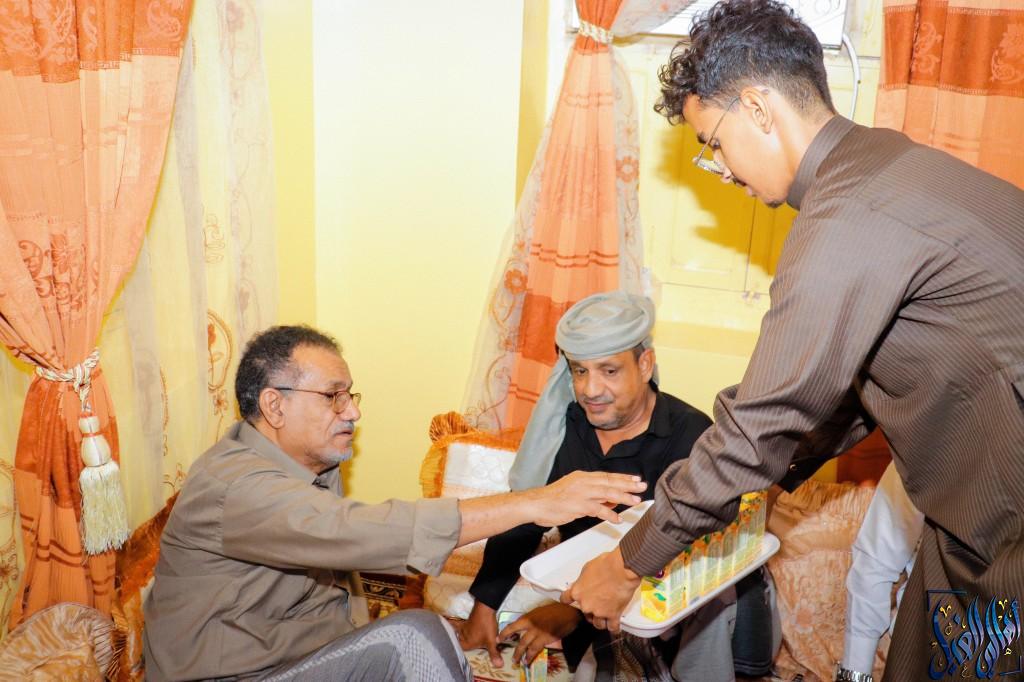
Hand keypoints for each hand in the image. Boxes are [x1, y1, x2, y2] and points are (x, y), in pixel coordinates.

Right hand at [455, 601, 501, 666]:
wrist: (485, 609)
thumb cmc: (487, 626)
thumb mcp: (492, 641)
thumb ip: (494, 653)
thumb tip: (499, 666)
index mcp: (468, 643)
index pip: (460, 650)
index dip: (459, 653)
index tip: (458, 656)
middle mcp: (464, 636)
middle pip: (459, 642)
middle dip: (458, 645)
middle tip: (458, 648)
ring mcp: (464, 628)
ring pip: (458, 634)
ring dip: (458, 636)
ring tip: (458, 639)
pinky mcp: (466, 621)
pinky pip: (458, 625)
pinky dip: (456, 626)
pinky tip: (455, 624)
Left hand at [498, 603, 581, 665]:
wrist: (567, 613)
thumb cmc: (554, 610)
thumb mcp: (538, 612)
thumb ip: (530, 619)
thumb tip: (524, 626)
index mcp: (527, 617)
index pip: (512, 626)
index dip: (504, 633)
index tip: (499, 639)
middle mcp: (530, 624)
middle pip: (518, 639)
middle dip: (513, 649)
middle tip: (510, 656)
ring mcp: (537, 632)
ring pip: (525, 646)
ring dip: (520, 655)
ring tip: (517, 661)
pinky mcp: (545, 638)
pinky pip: (535, 649)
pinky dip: (530, 656)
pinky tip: (528, 660)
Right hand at [526, 471, 645, 527]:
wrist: (535, 504)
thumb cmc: (553, 500)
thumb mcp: (574, 491)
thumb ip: (593, 495)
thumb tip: (612, 500)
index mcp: (582, 477)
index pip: (607, 476)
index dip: (622, 478)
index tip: (636, 479)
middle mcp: (583, 482)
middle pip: (610, 482)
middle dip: (628, 484)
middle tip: (642, 486)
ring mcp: (581, 493)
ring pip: (607, 493)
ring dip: (623, 497)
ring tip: (635, 501)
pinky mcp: (578, 505)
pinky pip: (598, 510)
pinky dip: (609, 514)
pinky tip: (617, 519)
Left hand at [561, 547, 639, 632]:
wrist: (622, 569)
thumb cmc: (607, 565)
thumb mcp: (587, 568)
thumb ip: (582, 579)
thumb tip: (583, 581)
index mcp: (577, 592)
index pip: (566, 599)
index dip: (568, 599)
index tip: (569, 600)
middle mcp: (586, 604)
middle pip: (584, 613)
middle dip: (590, 609)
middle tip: (596, 602)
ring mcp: (599, 612)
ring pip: (598, 623)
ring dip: (600, 620)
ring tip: (605, 616)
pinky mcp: (613, 615)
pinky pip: (612, 627)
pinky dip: (614, 627)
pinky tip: (614, 626)